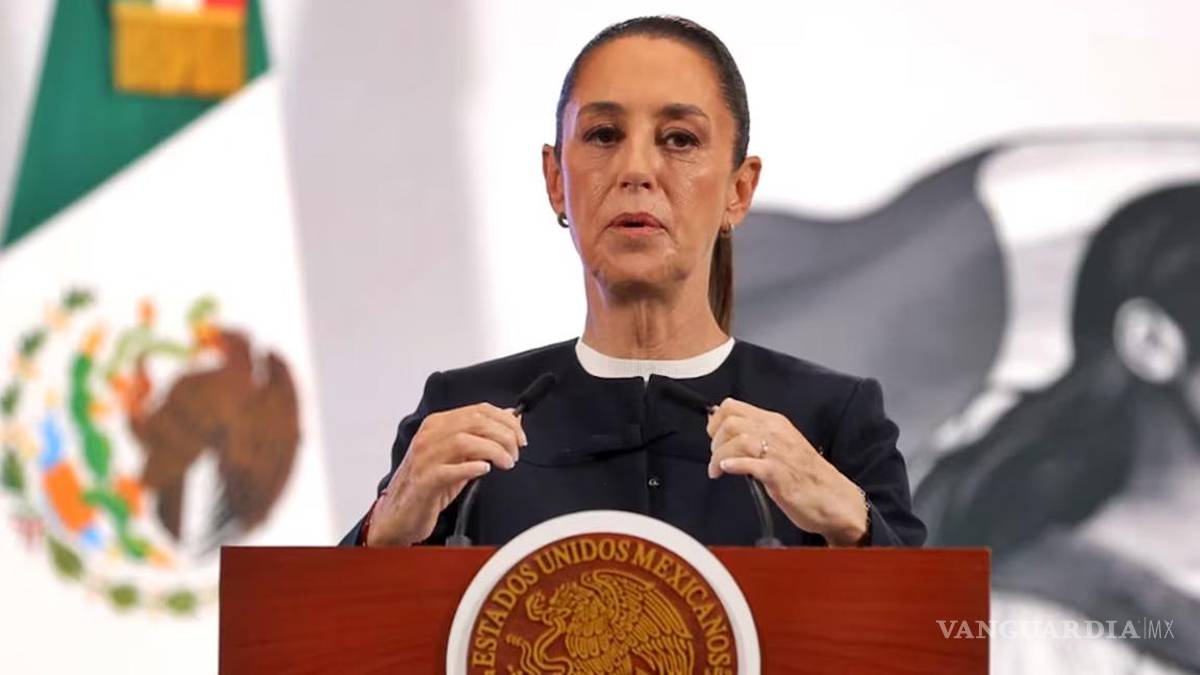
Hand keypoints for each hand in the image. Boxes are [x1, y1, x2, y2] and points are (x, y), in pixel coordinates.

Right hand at [366, 403, 526, 545]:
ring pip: (465, 441)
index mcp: (438, 424)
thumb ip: (481, 436)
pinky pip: (449, 470)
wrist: (400, 513)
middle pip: (475, 422)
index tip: (520, 437)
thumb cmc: (431, 483)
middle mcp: (430, 436)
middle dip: (504, 436)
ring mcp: (425, 458)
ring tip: (506, 463)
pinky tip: (484, 470)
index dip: (506, 421)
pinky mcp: (424, 481)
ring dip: (494, 451)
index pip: (479, 409)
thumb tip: (511, 417)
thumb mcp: (459, 455)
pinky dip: (471, 467)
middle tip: (515, 453)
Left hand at [706, 398, 868, 545]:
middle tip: (716, 458)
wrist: (833, 497)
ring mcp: (779, 453)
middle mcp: (776, 433)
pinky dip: (735, 465)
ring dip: (719, 456)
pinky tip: (727, 470)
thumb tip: (726, 435)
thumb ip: (757, 437)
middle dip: (715, 441)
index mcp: (775, 423)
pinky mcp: (780, 474)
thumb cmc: (806, 475)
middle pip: (731, 422)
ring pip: (738, 440)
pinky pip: (751, 463)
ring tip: (718, 470)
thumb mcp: (780, 445)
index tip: (713, 437)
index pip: (733, 407)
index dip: (715, 421)